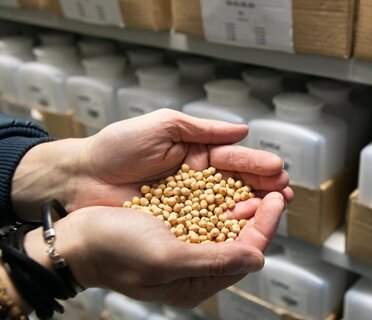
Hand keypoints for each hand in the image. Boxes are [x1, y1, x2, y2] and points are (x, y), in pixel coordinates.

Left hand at [11, 109, 292, 219]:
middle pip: (237, 184)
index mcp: (196, 153)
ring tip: (274, 209)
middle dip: (263, 187)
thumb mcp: (163, 126)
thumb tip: (242, 130)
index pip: (233, 159)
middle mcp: (197, 179)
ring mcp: (188, 203)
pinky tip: (245, 228)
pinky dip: (228, 227)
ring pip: (227, 205)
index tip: (277, 170)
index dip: (256, 164)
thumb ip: (203, 130)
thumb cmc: (117, 147)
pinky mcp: (177, 223)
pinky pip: (207, 225)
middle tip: (284, 193)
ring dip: (252, 207)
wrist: (81, 178)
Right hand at [23, 192, 285, 307]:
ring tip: (259, 184)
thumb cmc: (114, 250)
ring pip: (226, 224)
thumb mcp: (166, 258)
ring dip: (244, 203)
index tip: (278, 199)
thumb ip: (214, 261)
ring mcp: (184, 244)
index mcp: (196, 281)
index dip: (265, 225)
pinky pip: (206, 213)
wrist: (75, 237)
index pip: (245, 253)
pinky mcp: (174, 226)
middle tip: (276, 187)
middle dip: (260, 213)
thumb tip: (257, 259)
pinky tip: (230, 184)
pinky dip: (221, 199)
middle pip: (240, 238)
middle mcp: (194, 265)